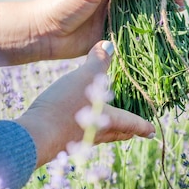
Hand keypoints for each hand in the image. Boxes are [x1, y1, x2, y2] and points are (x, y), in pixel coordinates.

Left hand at [0, 0, 186, 65]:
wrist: (41, 34)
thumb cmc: (61, 4)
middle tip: (179, 0)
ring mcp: (116, 15)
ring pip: (146, 11)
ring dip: (162, 12)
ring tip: (177, 14)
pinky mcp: (114, 34)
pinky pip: (137, 31)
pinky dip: (151, 31)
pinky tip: (164, 32)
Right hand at [16, 41, 155, 167]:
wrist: (36, 135)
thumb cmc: (65, 106)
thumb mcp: (84, 77)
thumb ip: (97, 62)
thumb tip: (108, 45)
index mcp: (110, 119)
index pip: (132, 123)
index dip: (143, 126)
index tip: (152, 131)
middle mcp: (97, 134)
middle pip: (117, 134)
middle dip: (127, 132)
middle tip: (134, 131)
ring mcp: (79, 141)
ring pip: (99, 137)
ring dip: (106, 131)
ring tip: (107, 124)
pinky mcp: (62, 143)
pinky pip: (80, 137)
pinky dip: (84, 130)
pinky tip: (76, 123)